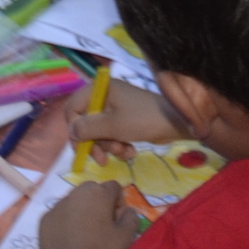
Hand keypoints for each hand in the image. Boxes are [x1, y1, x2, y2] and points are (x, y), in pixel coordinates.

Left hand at [37, 182, 142, 248]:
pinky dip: (66, 222)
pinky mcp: (45, 218)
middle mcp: (77, 192)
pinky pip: (60, 215)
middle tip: (102, 226)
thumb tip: (128, 210)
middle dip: (99, 203)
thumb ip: (131, 218)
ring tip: (84, 234)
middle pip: (93, 191)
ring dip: (81, 211)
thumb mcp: (125, 237)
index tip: (118, 220)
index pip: (114, 187)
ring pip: (74, 202)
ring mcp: (58, 204)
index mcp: (98, 193)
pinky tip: (69, 240)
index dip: (119, 202)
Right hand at [69, 77, 188, 161]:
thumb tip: (71, 131)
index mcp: (100, 89)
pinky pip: (112, 135)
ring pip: (99, 132)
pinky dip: (118, 145)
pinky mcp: (125, 119)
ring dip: (109, 146)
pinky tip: (130, 151)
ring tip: (124, 152)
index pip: (73, 108)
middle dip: (95, 143)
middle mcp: (105, 96)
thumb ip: (88, 128)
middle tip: (102, 159)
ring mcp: (115, 108)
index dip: (75, 129)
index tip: (81, 147)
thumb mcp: (113, 126)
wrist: (177, 122)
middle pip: (86, 123)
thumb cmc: (144, 119)